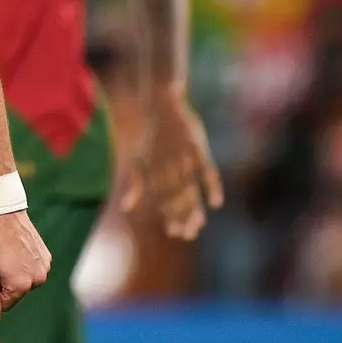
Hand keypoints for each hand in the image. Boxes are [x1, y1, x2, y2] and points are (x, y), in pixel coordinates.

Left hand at [0, 210, 50, 323]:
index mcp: (21, 285)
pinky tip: (18, 249)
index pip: (5, 303)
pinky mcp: (47, 257)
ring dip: (15, 273)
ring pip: (25, 281)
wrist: (6, 215)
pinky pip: (33, 269)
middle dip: (5, 282)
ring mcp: (44, 268)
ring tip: (7, 254)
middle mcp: (37, 280)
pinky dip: (25, 264)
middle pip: (16, 292)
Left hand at [121, 91, 223, 239]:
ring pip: (190, 188)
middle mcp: (167, 166)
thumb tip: (125, 209)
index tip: (175, 232)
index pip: (162, 199)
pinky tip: (216, 203)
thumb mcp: (139, 161)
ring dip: (194, 208)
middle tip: (189, 235)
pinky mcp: (198, 149)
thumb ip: (135, 186)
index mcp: (153, 170)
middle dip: (182, 217)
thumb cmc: (151, 138)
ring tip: (199, 225)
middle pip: (176, 197)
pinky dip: (212, 186)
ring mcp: (183, 158)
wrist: (162, 107)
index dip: (169, 216)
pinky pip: (207, 171)